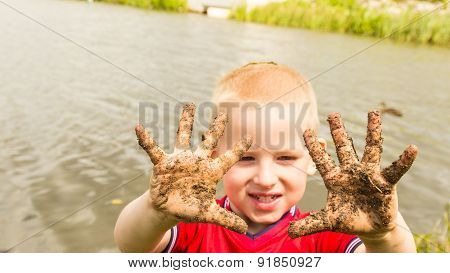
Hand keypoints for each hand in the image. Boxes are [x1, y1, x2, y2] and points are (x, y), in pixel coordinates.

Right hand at [135, 103, 251, 232]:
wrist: (168, 209)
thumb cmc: (190, 208)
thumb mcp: (209, 214)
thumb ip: (226, 219)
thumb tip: (245, 230)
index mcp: (210, 172)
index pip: (227, 158)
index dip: (238, 148)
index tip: (250, 136)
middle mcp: (196, 162)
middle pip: (208, 141)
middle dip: (215, 128)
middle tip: (223, 114)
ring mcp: (179, 160)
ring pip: (183, 137)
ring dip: (185, 122)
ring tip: (189, 105)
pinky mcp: (163, 164)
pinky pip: (153, 149)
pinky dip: (146, 139)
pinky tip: (138, 128)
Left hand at [288, 111, 417, 237]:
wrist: (371, 227)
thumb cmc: (348, 218)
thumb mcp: (328, 221)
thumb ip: (309, 224)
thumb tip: (290, 232)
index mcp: (335, 178)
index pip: (321, 160)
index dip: (313, 147)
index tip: (305, 130)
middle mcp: (351, 172)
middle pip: (344, 148)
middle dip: (338, 132)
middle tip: (333, 114)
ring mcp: (369, 174)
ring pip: (370, 150)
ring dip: (373, 132)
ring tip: (374, 113)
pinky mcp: (386, 183)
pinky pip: (396, 169)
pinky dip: (404, 161)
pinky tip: (412, 149)